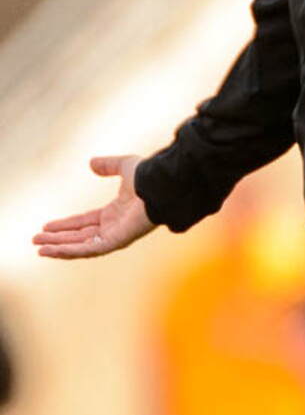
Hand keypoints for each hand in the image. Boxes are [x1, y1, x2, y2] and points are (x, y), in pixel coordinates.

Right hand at [33, 155, 156, 258]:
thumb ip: (109, 165)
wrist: (159, 185)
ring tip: (38, 248)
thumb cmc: (148, 176)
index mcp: (114, 213)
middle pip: (79, 236)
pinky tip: (51, 250)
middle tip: (35, 240)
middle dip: (57, 239)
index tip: (46, 226)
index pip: (84, 222)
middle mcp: (113, 227)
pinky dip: (69, 251)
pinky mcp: (115, 242)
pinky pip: (88, 249)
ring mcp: (114, 236)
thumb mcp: (124, 166)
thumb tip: (91, 163)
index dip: (65, 225)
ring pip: (80, 246)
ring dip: (59, 247)